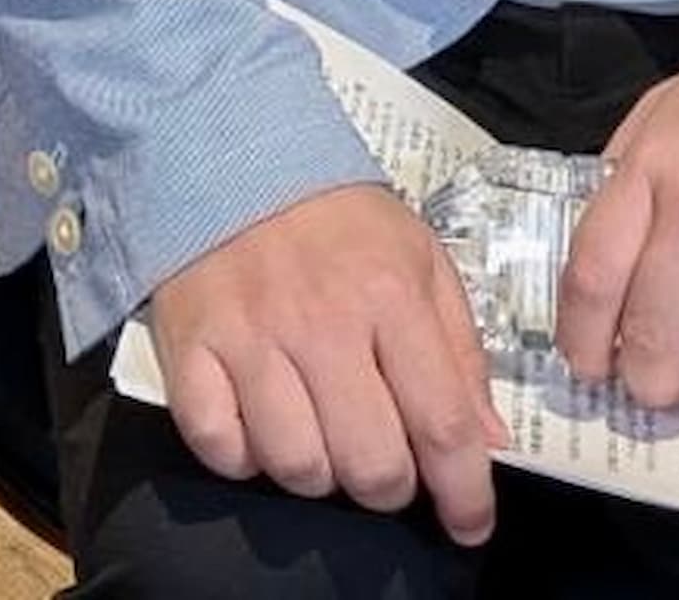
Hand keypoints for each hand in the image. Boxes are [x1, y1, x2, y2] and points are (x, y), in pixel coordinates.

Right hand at [146, 183, 510, 544]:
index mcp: (392, 294)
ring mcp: (251, 339)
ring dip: (320, 474)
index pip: (442, 420)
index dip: (464, 491)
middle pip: (370, 464)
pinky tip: (261, 425)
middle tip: (388, 467)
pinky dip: (244, 457)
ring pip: (297, 468)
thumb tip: (488, 440)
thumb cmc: (339, 219)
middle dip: (390, 489)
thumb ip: (460, 349)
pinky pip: (221, 449)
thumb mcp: (420, 259)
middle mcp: (323, 322)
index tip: (472, 524)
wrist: (236, 155)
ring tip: (324, 437)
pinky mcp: (191, 352)